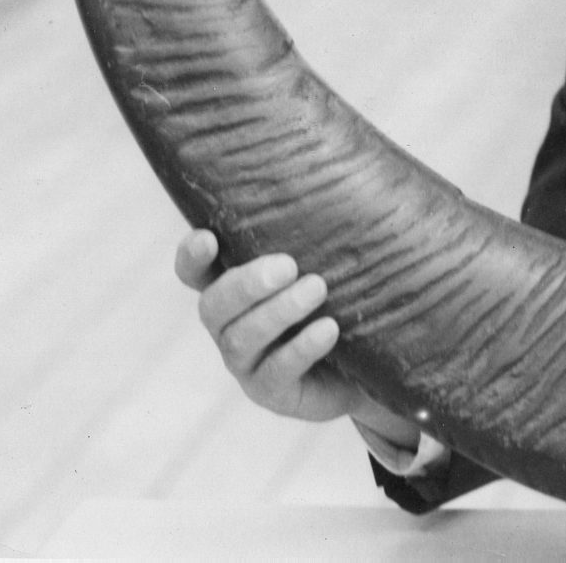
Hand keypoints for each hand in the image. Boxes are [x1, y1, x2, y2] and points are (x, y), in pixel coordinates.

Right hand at [174, 229, 415, 445]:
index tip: (208, 237)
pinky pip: (276, 372)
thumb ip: (319, 234)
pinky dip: (301, 348)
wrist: (373, 363)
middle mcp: (231, 326)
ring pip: (240, 339)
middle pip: (213, 306)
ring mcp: (248, 363)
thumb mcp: (330, 263)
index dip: (192, 257)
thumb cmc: (346, 298)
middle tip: (287, 265)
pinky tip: (328, 329)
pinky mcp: (273, 393)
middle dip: (246, 284)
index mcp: (236, 290)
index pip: (195, 273)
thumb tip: (344, 171)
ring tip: (318, 288)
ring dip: (278, 311)